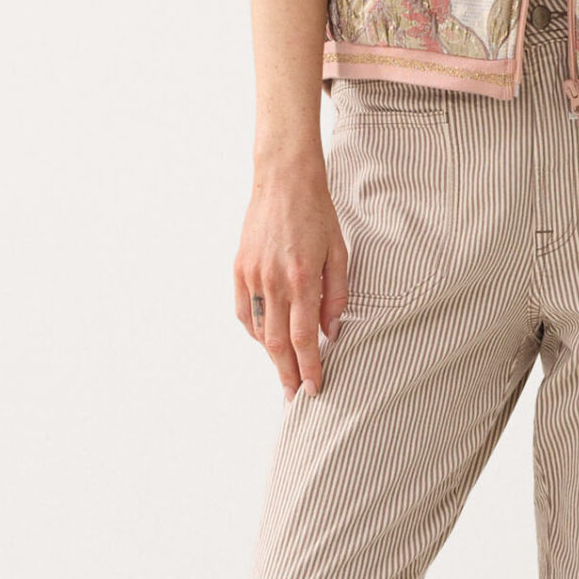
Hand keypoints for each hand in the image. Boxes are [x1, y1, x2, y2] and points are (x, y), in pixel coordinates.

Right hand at [235, 155, 348, 400]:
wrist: (284, 181)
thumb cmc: (318, 215)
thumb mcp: (338, 253)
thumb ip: (336, 295)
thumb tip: (331, 332)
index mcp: (301, 279)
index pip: (305, 338)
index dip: (310, 368)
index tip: (315, 389)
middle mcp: (273, 282)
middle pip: (278, 343)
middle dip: (288, 374)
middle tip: (295, 397)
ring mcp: (252, 276)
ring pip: (259, 330)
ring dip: (272, 354)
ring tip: (285, 370)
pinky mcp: (239, 268)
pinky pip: (244, 312)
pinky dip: (255, 331)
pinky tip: (267, 339)